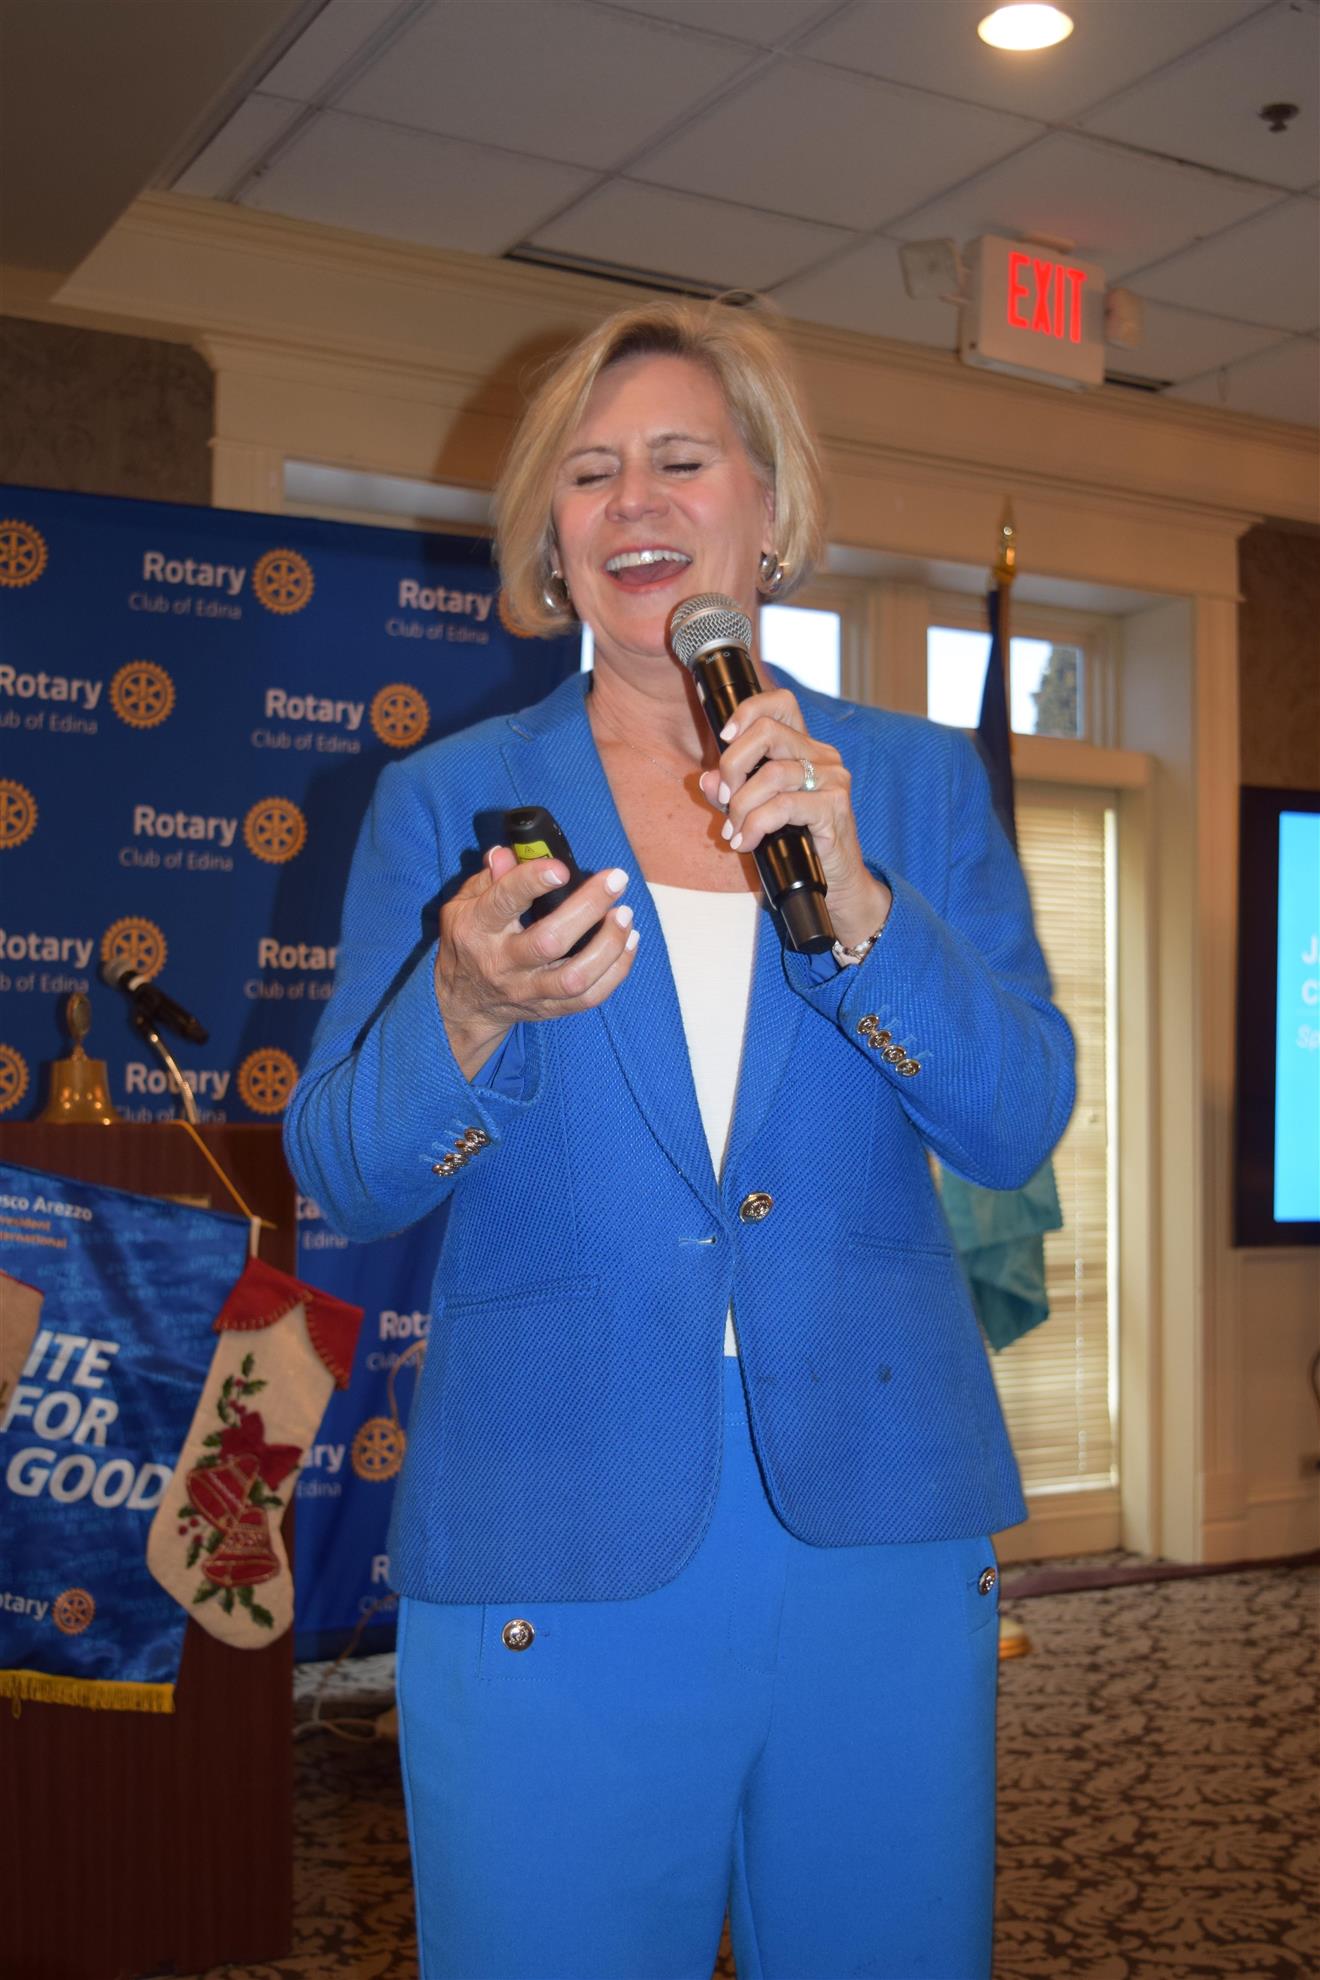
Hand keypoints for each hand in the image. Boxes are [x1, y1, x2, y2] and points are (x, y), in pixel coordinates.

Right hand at [436, 848, 638, 1080]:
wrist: (464, 1004)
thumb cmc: (469, 942)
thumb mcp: (463, 906)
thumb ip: (488, 878)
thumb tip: (508, 852)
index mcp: (478, 929)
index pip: (504, 902)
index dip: (533, 882)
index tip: (562, 868)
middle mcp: (503, 963)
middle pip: (549, 941)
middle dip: (588, 908)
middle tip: (616, 880)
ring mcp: (528, 990)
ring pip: (574, 977)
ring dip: (608, 945)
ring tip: (625, 914)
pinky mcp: (550, 1009)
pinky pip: (590, 998)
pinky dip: (617, 971)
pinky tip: (629, 941)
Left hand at [697, 686, 890, 951]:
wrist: (836, 884)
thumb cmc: (796, 844)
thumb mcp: (754, 813)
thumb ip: (729, 792)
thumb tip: (704, 779)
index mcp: (804, 748)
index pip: (781, 703)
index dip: (747, 710)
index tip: (723, 737)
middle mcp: (822, 756)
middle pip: (768, 732)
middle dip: (732, 764)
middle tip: (722, 796)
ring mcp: (833, 779)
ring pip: (772, 773)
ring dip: (741, 805)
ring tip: (733, 833)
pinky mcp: (834, 806)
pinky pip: (783, 806)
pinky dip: (755, 825)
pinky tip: (747, 842)